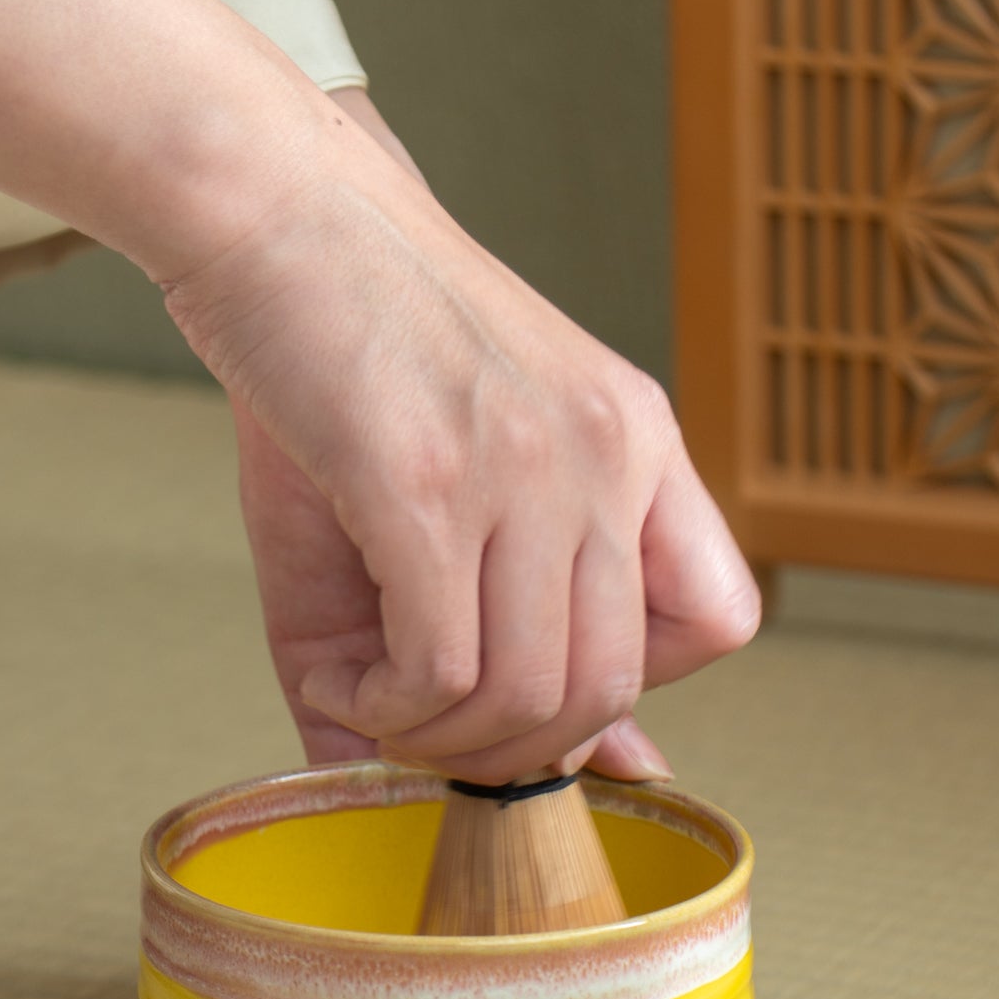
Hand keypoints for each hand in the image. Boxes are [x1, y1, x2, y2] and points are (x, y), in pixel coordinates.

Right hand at [180, 92, 760, 785]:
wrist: (275, 214)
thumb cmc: (358, 349)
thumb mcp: (462, 483)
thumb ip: (520, 629)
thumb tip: (578, 784)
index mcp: (637, 441)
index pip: (723, 620)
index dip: (635, 691)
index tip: (536, 690)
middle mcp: (605, 453)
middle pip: (611, 687)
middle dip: (511, 753)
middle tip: (428, 732)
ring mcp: (524, 466)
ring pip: (530, 695)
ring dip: (438, 740)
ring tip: (374, 701)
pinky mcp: (425, 483)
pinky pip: (441, 668)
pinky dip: (386, 709)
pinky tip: (344, 679)